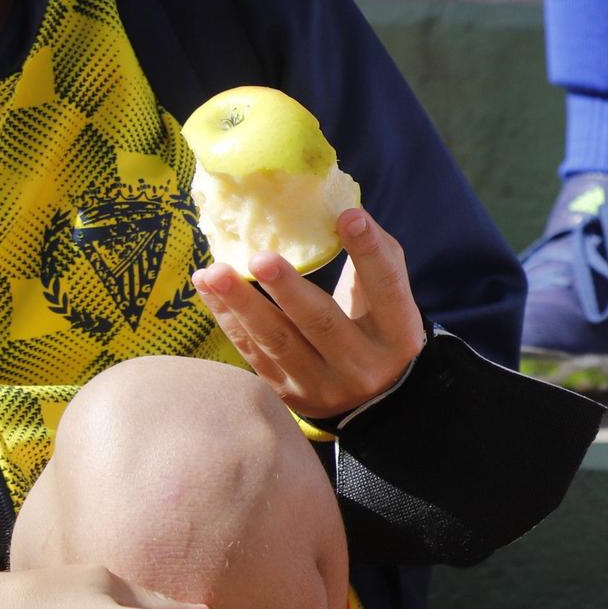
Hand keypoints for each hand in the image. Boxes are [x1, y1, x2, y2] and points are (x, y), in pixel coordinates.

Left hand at [193, 208, 427, 419]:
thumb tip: (340, 207)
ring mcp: (321, 384)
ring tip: (215, 273)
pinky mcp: (286, 392)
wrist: (371, 401)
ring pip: (278, 341)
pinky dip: (228, 318)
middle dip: (288, 289)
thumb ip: (376, 258)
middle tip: (261, 259)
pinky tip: (209, 289)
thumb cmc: (377, 330)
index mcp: (398, 334)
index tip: (348, 216)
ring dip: (242, 304)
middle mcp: (362, 364)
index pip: (386, 288)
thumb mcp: (391, 301)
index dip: (369, 252)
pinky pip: (252, 353)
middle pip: (323, 322)